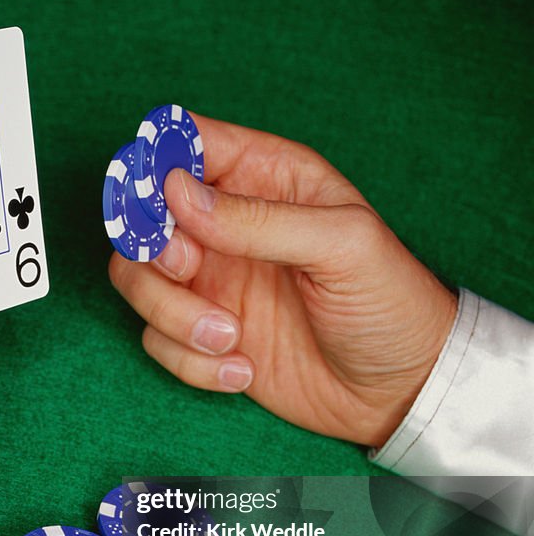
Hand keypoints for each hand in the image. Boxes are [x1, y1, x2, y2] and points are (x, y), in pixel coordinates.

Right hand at [109, 112, 456, 447]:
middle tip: (190, 272)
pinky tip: (243, 369)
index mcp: (265, 178)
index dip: (158, 164)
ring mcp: (211, 281)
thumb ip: (258, 218)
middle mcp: (226, 225)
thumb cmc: (391, 303)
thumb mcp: (341, 245)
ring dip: (171, 316)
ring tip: (230, 339)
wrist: (399, 392)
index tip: (159, 202)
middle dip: (153, 251)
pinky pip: (157, 340)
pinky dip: (190, 361)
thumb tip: (177, 191)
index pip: (189, 143)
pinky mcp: (202, 335)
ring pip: (137, 281)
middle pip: (142, 217)